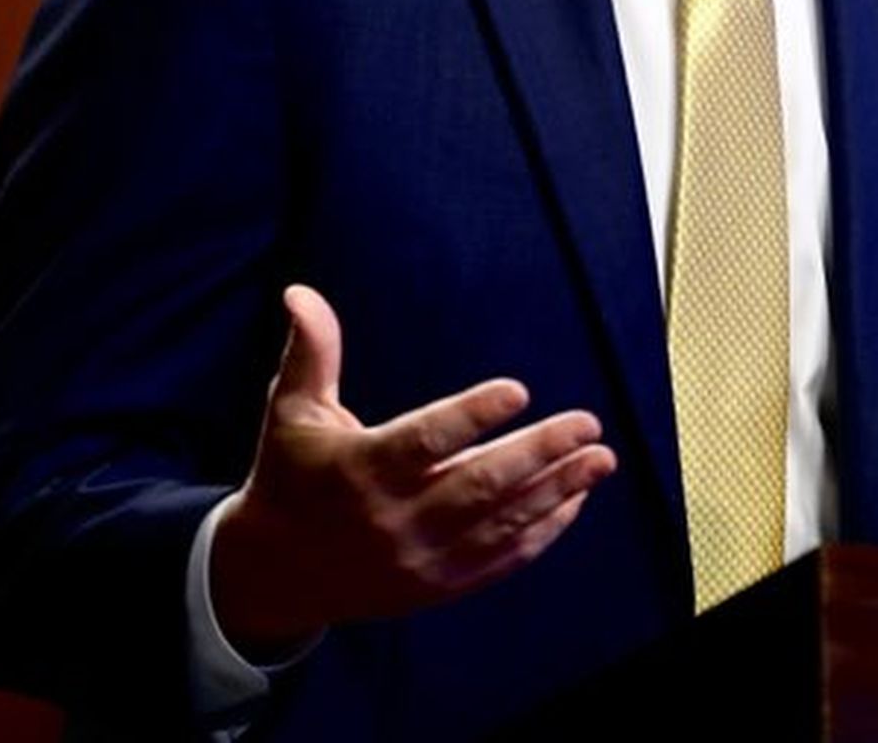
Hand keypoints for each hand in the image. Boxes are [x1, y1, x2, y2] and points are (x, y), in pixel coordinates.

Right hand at [209, 285, 617, 654]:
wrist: (276, 575)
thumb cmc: (290, 476)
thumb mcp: (290, 412)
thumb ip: (311, 352)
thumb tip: (300, 292)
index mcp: (359, 470)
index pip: (423, 442)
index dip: (472, 416)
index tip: (518, 390)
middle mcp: (391, 520)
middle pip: (477, 485)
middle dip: (538, 452)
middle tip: (588, 422)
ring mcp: (417, 560)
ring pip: (498, 524)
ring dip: (556, 490)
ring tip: (601, 458)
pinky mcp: (436, 586)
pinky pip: (499, 561)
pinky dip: (542, 533)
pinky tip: (575, 500)